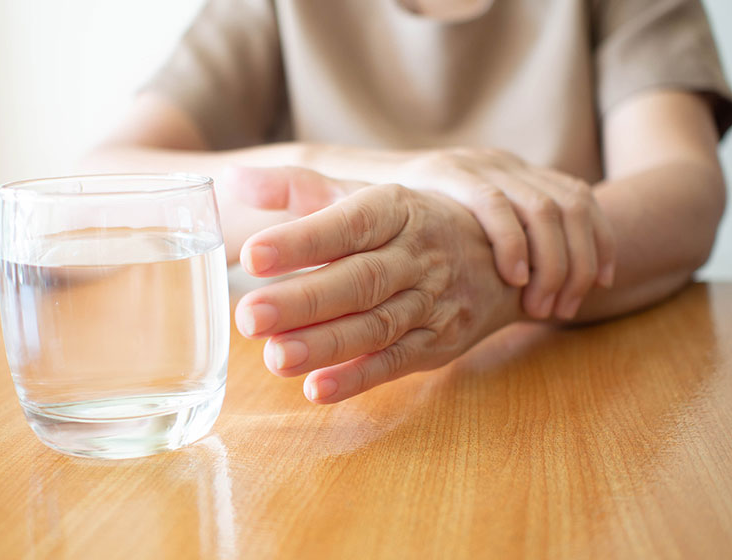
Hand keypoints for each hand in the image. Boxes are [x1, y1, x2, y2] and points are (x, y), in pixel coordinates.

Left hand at [230, 175, 521, 403]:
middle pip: (360, 279)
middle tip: (249, 317)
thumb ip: (298, 189)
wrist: (500, 258)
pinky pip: (398, 361)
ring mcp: (432, 301)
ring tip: (275, 358)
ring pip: (377, 324)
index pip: (348, 224)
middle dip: (304, 301)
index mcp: (395, 209)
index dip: (303, 241)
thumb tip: (230, 179)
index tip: (253, 255)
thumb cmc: (409, 223)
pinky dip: (360, 377)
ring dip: (327, 345)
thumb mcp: (363, 194)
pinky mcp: (438, 342)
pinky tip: (317, 389)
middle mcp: (416, 255)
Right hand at [394, 147, 615, 319]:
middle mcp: (506, 163)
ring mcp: (480, 164)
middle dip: (579, 263)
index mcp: (518, 171)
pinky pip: (495, 206)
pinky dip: (513, 243)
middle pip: (572, 207)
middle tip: (564, 308)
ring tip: (541, 306)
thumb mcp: (467, 224)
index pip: (581, 198)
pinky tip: (514, 278)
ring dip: (554, 263)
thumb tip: (546, 279)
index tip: (603, 282)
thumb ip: (504, 239)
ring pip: (545, 209)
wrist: (355, 176)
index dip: (602, 241)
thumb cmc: (415, 219)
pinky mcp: (448, 172)